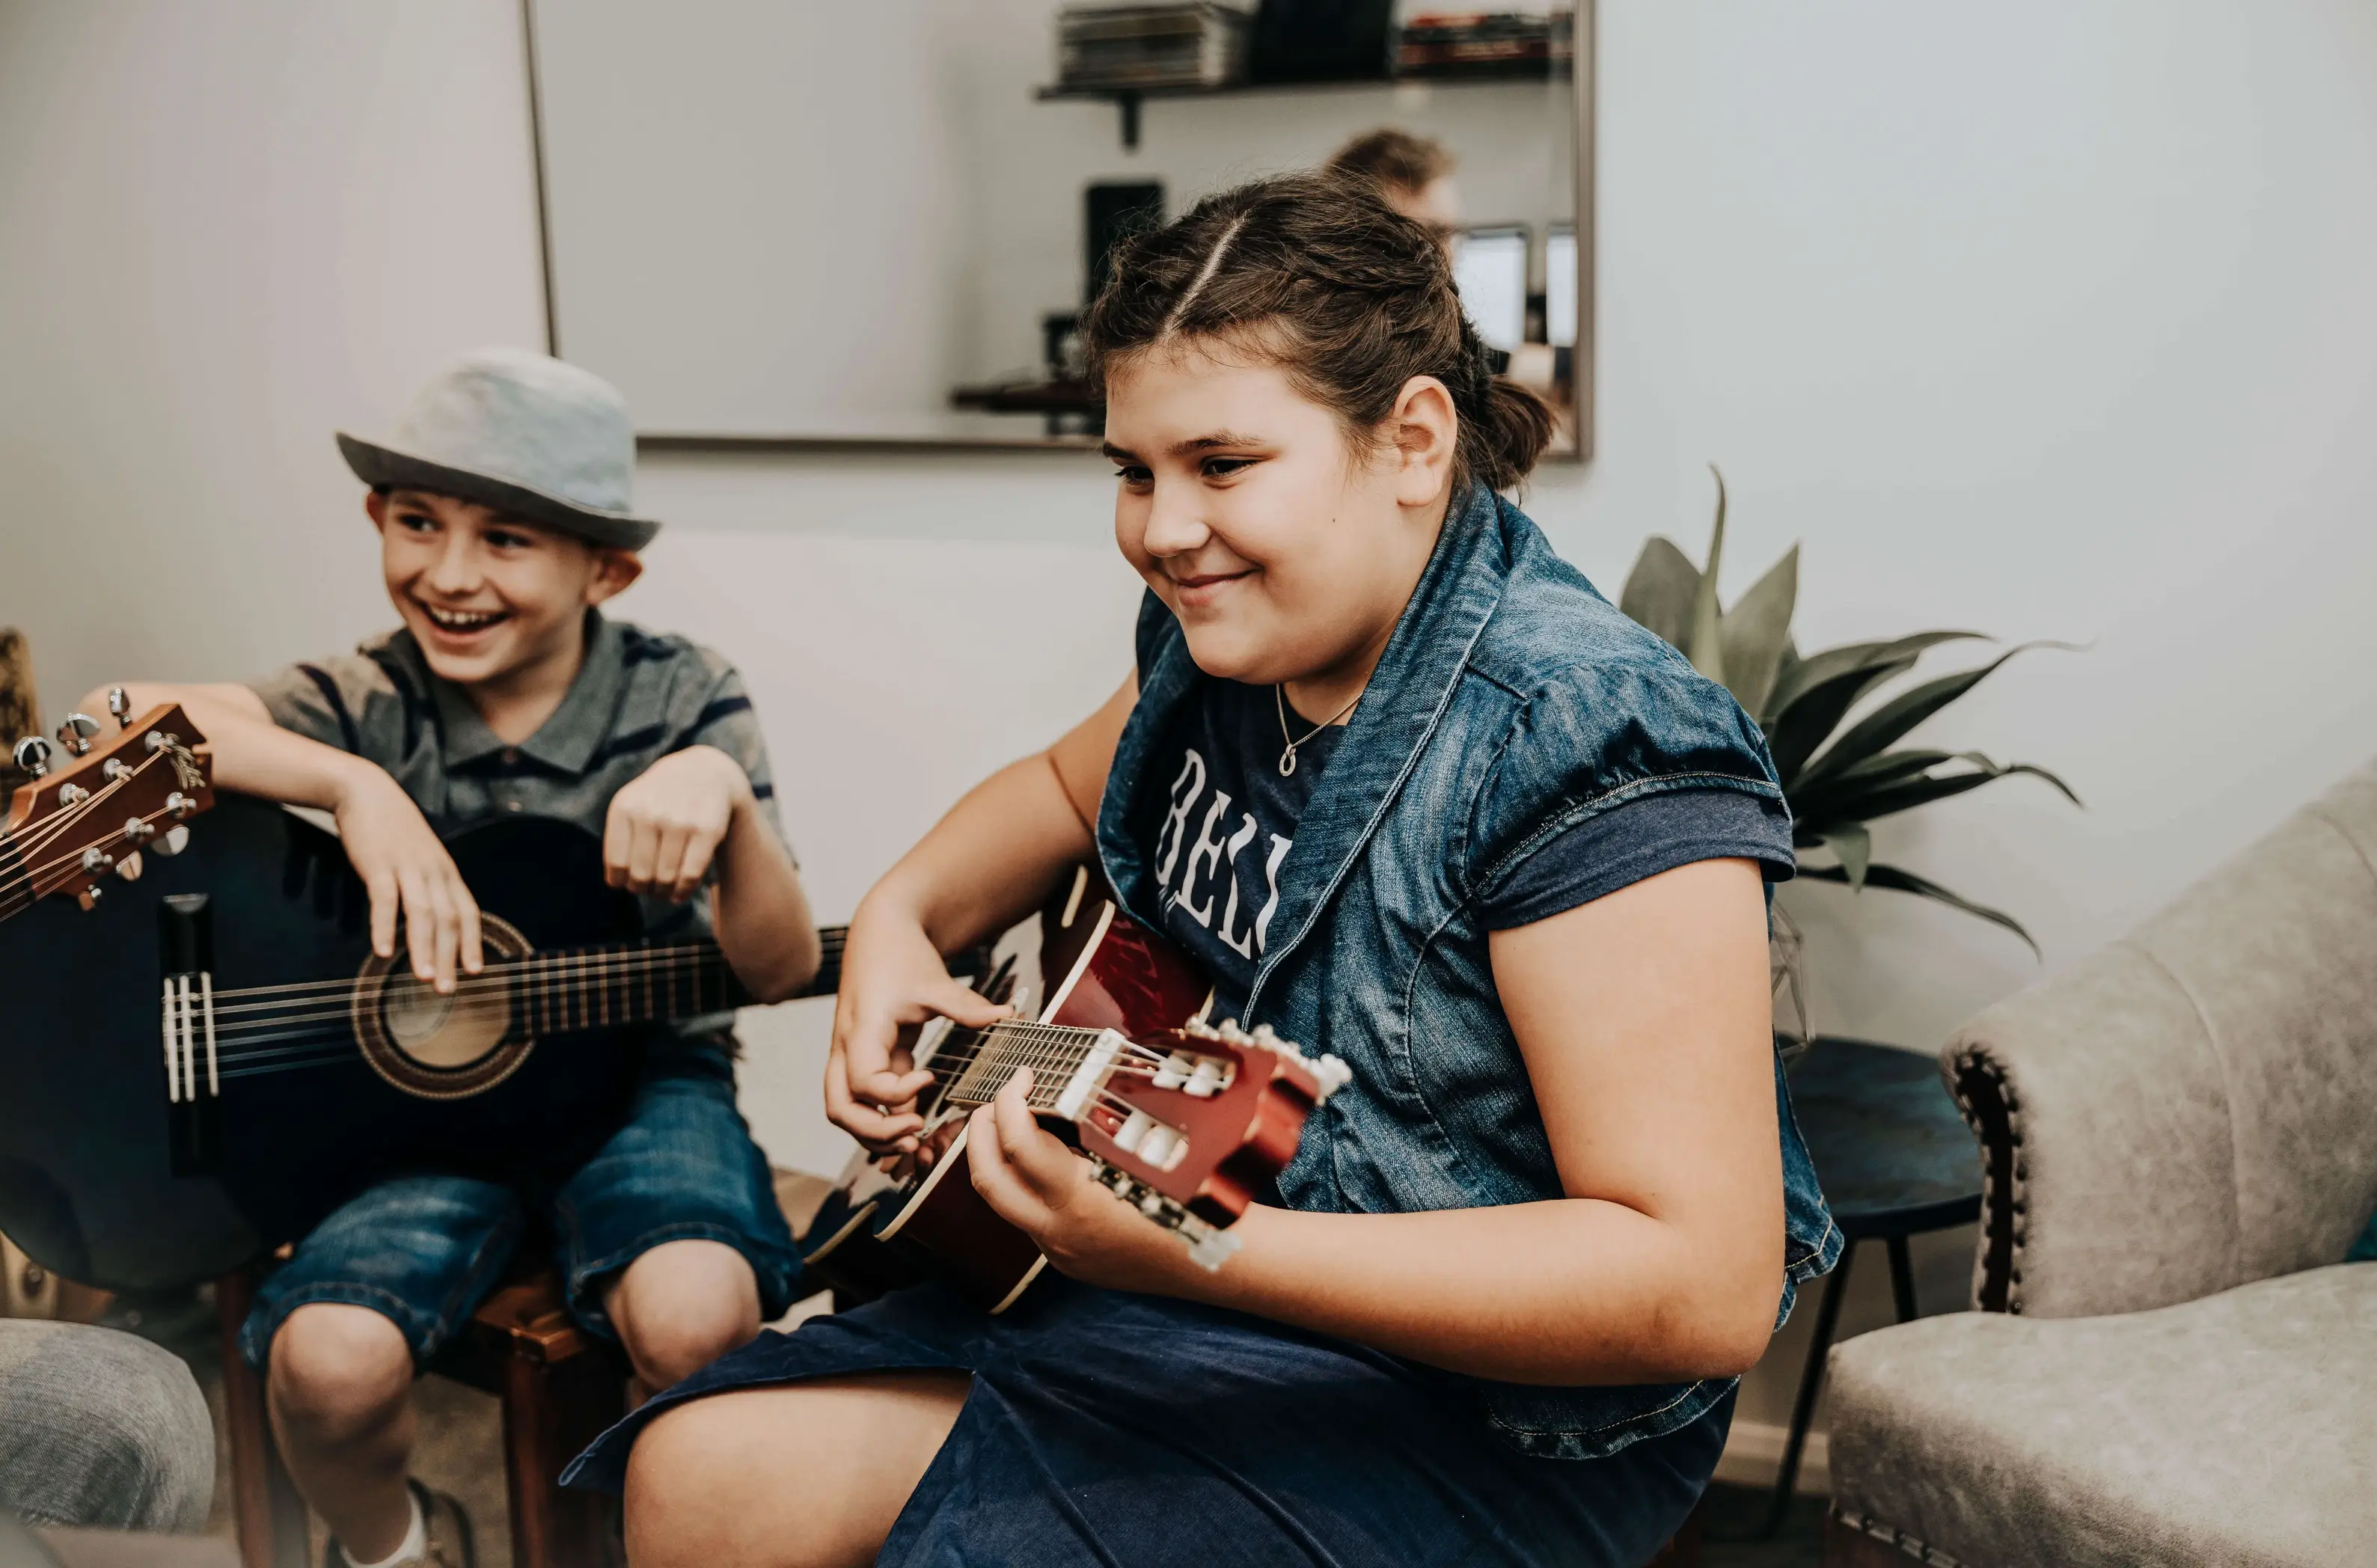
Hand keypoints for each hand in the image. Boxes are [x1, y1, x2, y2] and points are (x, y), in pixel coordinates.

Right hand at [332, 763, 481, 993]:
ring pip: (422, 913)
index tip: (475, 972)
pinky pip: (385, 899)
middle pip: (448, 920)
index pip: (467, 912)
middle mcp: (433, 871)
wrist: (366, 791)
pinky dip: (384, 927)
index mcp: (446, 872)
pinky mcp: (379, 863)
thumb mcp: (421, 857)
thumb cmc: (393, 831)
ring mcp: (407, 866)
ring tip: (425, 978)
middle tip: (447, 991)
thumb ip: (429, 885)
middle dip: (450, 957)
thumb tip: (435, 918)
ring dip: (424, 948)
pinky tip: (383, 952)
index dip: (473, 942)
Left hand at [604, 745, 746, 901]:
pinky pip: (690, 875)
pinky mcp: (707, 831)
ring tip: (665, 893)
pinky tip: (680, 893)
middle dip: (644, 889)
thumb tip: (617, 883)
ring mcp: (680, 822)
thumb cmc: (661, 797)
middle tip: (650, 890)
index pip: (617, 864)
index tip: (629, 883)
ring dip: (664, 893)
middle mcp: (650, 813)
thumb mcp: (632, 804)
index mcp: (625, 807)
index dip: (622, 882)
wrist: (705, 772)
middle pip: (641, 875)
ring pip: (666, 878)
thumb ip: (619, 839)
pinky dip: (684, 891)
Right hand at [825, 901, 1009, 1155]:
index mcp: (862, 1029)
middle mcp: (846, 1047)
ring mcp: (852, 1055)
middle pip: (840, 1108)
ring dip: (876, 1132)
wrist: (880, 930)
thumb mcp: (935, 980)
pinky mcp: (866, 1057)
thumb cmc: (900, 953)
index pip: (864, 1082)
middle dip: (876, 1132)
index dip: (896, 1094)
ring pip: (846, 1109)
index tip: (930, 1079)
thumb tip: (1007, 1015)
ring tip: (916, 1141)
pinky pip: (865, 1098)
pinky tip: (918, 1123)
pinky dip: (886, 1116)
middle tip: (916, 1136)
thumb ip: (967, 1006)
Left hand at [966, 1069, 1187, 1294]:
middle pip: (986, 1179)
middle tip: (994, 1100)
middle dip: (979, 1132)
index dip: (1010, 1100)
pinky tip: (1051, 1163)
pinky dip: (1030, 1184)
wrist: (1219, 1260)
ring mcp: (1060, 1250)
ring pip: (1004, 1202)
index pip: (1018, 1144)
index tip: (1021, 1076)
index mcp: (1081, 1197)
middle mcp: (1060, 1230)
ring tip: (1013, 1125)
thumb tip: (1071, 1084)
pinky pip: (1032, 1218)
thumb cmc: (1195, 1197)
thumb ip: (1103, 1125)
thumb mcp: (1150, 1149)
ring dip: (999, 1159)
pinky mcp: (1068, 1261)